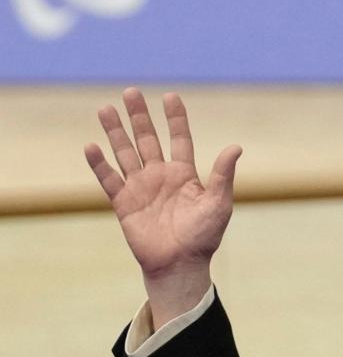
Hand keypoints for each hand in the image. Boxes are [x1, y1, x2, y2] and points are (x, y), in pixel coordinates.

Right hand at [85, 88, 240, 324]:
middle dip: (139, 117)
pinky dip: (99, 164)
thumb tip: (236, 146)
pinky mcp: (124, 203)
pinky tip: (91, 146)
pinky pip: (109, 179)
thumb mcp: (219, 203)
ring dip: (115, 132)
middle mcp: (160, 176)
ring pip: (125, 153)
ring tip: (105, 109)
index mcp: (184, 174)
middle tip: (130, 91)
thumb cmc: (204, 236)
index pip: (179, 139)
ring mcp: (140, 188)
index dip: (175, 118)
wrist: (180, 265)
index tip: (170, 96)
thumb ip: (223, 175)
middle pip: (147, 139)